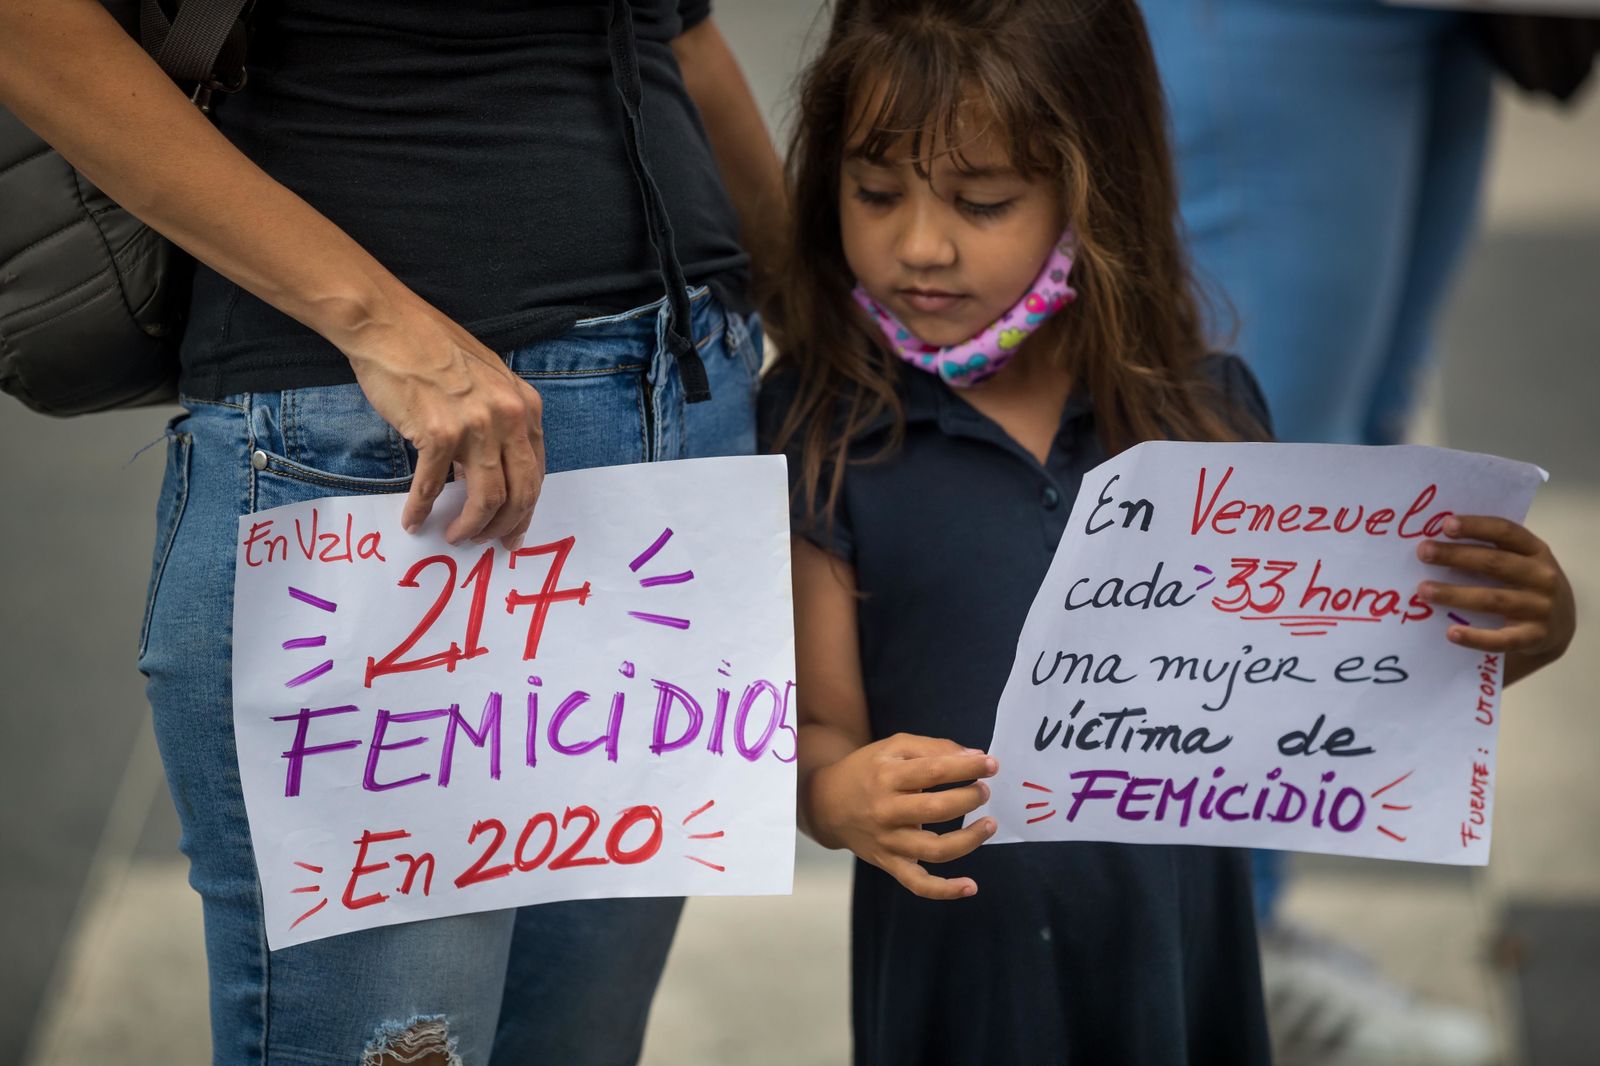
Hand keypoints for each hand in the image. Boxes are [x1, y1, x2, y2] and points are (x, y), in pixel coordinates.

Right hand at [338, 292, 544, 547]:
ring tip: (455, 536)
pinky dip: (422, 509)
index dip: (526, 508)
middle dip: (505, 526)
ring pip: (486, 498)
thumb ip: (499, 422)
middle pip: (520, 492)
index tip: (514, 529)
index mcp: (525, 405)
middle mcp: (508, 417)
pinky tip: (412, 520)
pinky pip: (433, 486)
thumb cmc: (433, 349)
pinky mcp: (438, 433)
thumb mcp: (487, 380)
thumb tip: (492, 469)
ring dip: (471, 526)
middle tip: (488, 543)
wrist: (388, 325)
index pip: (536, 471)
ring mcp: (475, 426)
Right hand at [809, 733, 998, 899]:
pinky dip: (945, 890)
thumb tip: (976, 758)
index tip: (991, 765)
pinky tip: (970, 886)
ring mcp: (888, 841)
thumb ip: (934, 748)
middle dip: (969, 798)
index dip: (966, 768)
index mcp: (887, 776)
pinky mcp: (889, 863)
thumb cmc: (869, 771)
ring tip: (989, 824)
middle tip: (984, 791)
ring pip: (934, 849)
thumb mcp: (894, 748)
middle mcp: (886, 810)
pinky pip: (918, 883)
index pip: (934, 771)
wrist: (827, 803)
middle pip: (936, 809)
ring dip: (969, 839)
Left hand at [1417, 514, 1575, 681]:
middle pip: (1495, 563)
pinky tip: (1451, 633)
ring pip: (1493, 599)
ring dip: (1455, 594)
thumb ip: (1490, 550)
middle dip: (1456, 556)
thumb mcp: (1520, 561)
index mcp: (1536, 550)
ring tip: (1424, 590)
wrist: (1560, 627)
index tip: (1446, 525)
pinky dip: (1476, 637)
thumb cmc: (1526, 585)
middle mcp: (1542, 576)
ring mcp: (1541, 607)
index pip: (1505, 532)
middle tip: (1423, 552)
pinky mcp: (1535, 637)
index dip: (1476, 527)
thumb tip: (1436, 543)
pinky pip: (1502, 639)